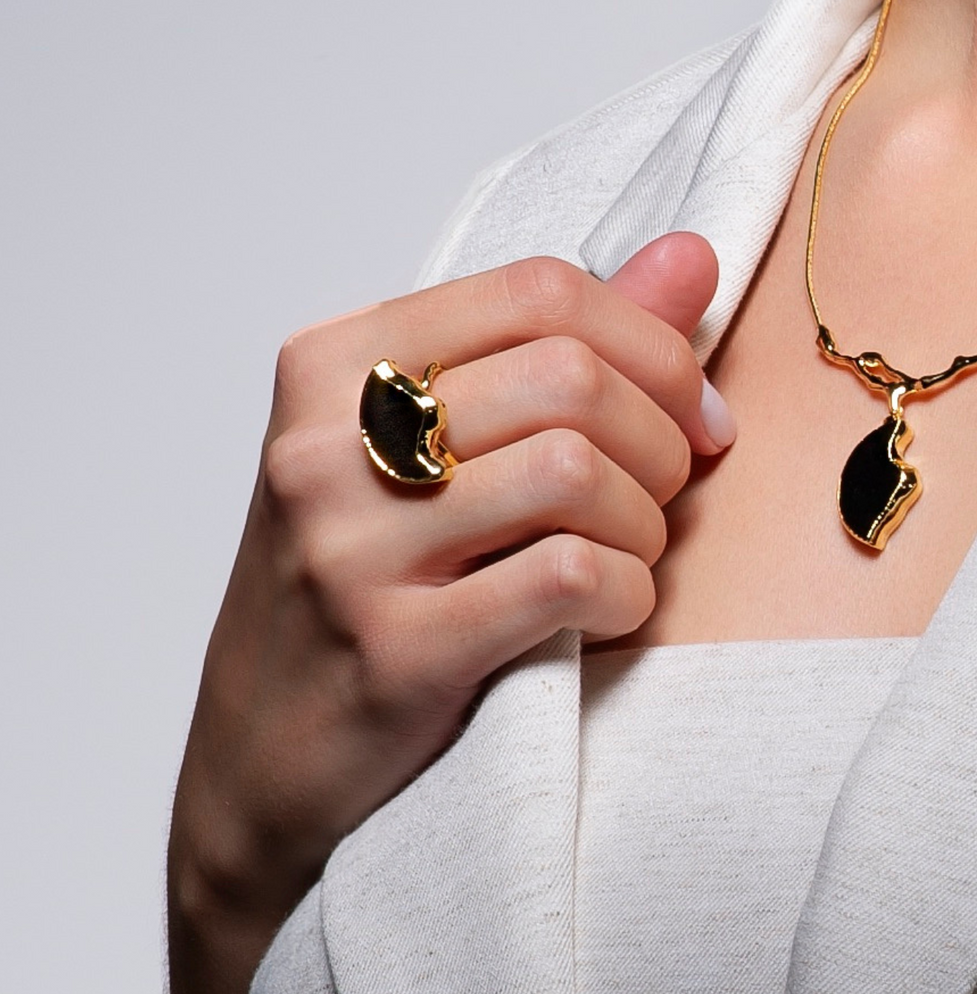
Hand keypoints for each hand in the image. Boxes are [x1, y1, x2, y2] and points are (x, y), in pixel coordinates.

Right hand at [166, 232, 734, 992]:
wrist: (262, 741)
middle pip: (568, 378)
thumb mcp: (423, 442)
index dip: (652, 342)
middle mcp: (328, 443)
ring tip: (631, 549)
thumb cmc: (357, 575)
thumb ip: (558, 346)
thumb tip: (692, 256)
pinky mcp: (396, 648)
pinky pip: (570, 578)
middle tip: (669, 486)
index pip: (538, 291)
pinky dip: (628, 591)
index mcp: (332, 363)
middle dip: (663, 435)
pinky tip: (610, 608)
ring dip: (647, 518)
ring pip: (575, 472)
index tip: (694, 408)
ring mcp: (353, 548)